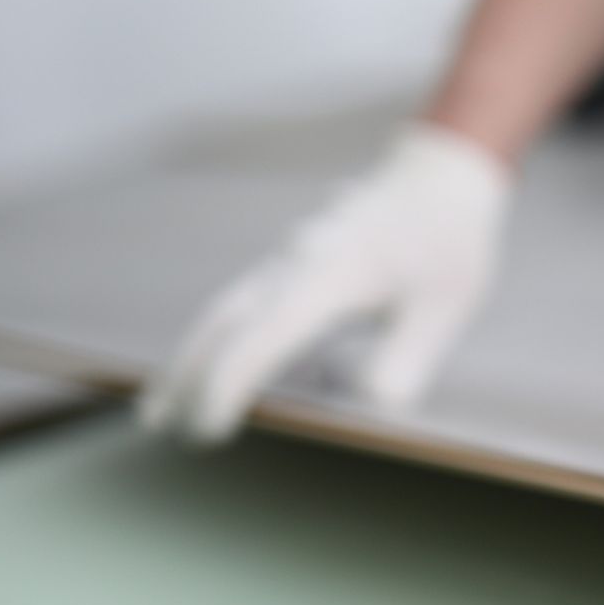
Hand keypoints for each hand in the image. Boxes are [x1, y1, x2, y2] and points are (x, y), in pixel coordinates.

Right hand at [140, 124, 509, 442]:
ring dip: (189, 357)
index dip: (230, 383)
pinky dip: (216, 338)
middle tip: (157, 426)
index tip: (210, 427)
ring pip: (223, 310)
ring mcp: (288, 260)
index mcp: (331, 274)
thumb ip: (409, 354)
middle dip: (187, 374)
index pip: (265, 334)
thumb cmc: (446, 242)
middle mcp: (296, 264)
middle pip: (222, 321)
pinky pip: (241, 303)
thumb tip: (372, 399)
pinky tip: (207, 367)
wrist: (439, 176)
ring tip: (158, 407)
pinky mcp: (292, 263)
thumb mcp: (445, 304)